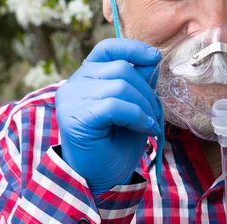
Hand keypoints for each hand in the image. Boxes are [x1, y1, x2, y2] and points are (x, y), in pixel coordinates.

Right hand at [56, 39, 161, 194]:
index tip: (154, 57)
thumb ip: (136, 82)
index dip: (132, 48)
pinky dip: (137, 117)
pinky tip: (145, 129)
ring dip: (143, 106)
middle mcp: (74, 83)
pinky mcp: (76, 116)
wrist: (101, 178)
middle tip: (154, 114)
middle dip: (146, 91)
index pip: (106, 48)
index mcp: (86, 76)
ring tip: (149, 124)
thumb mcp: (132, 104)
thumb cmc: (116, 142)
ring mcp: (71, 99)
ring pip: (120, 86)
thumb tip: (151, 61)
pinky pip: (115, 106)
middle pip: (121, 68)